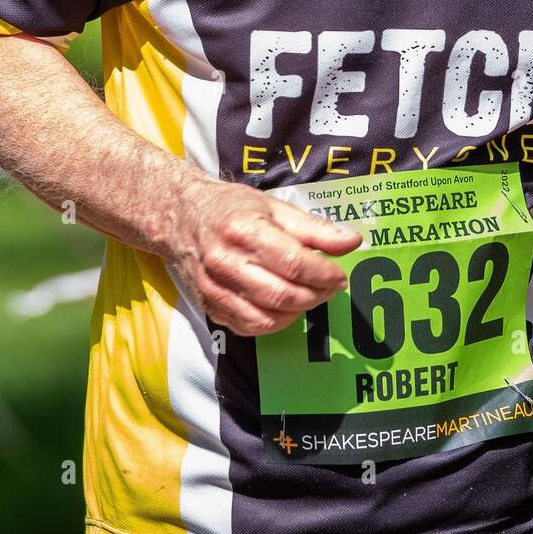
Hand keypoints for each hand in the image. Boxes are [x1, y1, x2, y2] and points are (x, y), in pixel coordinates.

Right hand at [169, 179, 363, 336]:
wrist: (180, 216)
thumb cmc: (231, 208)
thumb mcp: (274, 206)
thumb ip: (314, 228)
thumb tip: (352, 242)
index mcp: (243, 229)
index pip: (293, 262)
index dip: (324, 274)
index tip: (340, 275)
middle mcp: (225, 261)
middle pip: (282, 294)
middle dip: (316, 295)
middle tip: (330, 287)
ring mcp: (214, 288)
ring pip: (267, 318)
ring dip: (299, 312)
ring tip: (311, 296)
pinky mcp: (209, 306)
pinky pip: (249, 327)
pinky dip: (275, 322)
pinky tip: (286, 307)